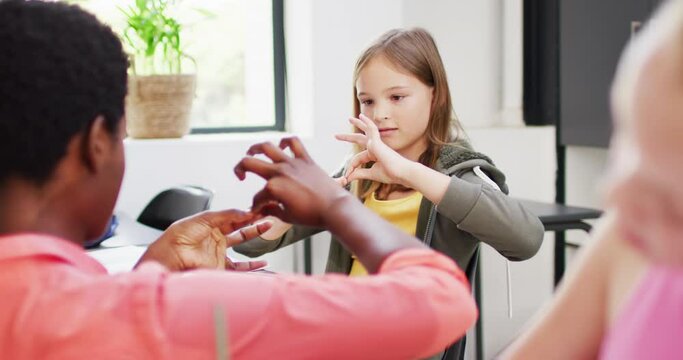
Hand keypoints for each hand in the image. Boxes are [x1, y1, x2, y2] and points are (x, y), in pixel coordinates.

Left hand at [138, 210, 270, 270]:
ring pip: (242, 246)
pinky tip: (262, 262)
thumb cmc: (181, 235)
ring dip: (255, 236)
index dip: (246, 213)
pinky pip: (239, 267)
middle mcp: (216, 239)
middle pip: (240, 228)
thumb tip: (246, 212)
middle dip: (254, 221)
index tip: (259, 208)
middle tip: (267, 214)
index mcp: (211, 225)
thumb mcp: (205, 218)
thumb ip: (227, 214)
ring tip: (268, 227)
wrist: (171, 255)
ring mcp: (219, 253)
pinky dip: (252, 266)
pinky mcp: (220, 267)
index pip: (234, 217)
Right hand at [234, 137, 352, 227]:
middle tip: (241, 176)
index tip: (259, 210)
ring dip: (255, 148)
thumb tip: (261, 209)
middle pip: (249, 163)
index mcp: (273, 188)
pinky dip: (285, 141)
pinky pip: (294, 142)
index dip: (255, 205)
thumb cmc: (312, 216)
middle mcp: (279, 172)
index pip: (257, 197)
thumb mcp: (287, 217)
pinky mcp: (305, 159)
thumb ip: (271, 210)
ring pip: (267, 146)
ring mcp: (292, 163)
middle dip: (239, 169)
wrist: (335, 208)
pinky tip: (281, 147)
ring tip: (252, 153)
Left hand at [335, 114, 410, 185]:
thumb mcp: (371, 174)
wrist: (402, 173)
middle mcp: (375, 148)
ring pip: (365, 131)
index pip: (358, 159)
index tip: (347, 177)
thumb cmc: (391, 174)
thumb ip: (359, 173)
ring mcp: (376, 144)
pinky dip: (367, 122)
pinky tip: (361, 116)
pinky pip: (371, 129)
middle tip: (337, 135)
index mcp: (374, 155)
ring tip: (350, 119)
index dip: (351, 168)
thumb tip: (348, 177)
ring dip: (357, 124)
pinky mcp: (378, 141)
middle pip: (359, 140)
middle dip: (348, 137)